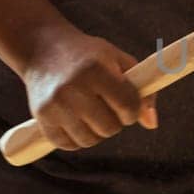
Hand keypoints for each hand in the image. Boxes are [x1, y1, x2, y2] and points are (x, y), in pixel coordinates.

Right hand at [21, 25, 158, 151]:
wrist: (42, 49)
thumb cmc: (88, 56)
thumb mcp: (118, 60)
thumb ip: (142, 90)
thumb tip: (152, 124)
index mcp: (95, 69)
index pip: (128, 105)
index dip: (133, 110)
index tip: (128, 105)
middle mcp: (73, 88)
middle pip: (109, 128)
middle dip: (116, 122)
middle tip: (108, 108)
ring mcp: (54, 104)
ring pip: (89, 140)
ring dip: (97, 132)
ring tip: (93, 115)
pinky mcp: (41, 117)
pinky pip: (68, 145)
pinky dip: (77, 139)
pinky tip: (77, 122)